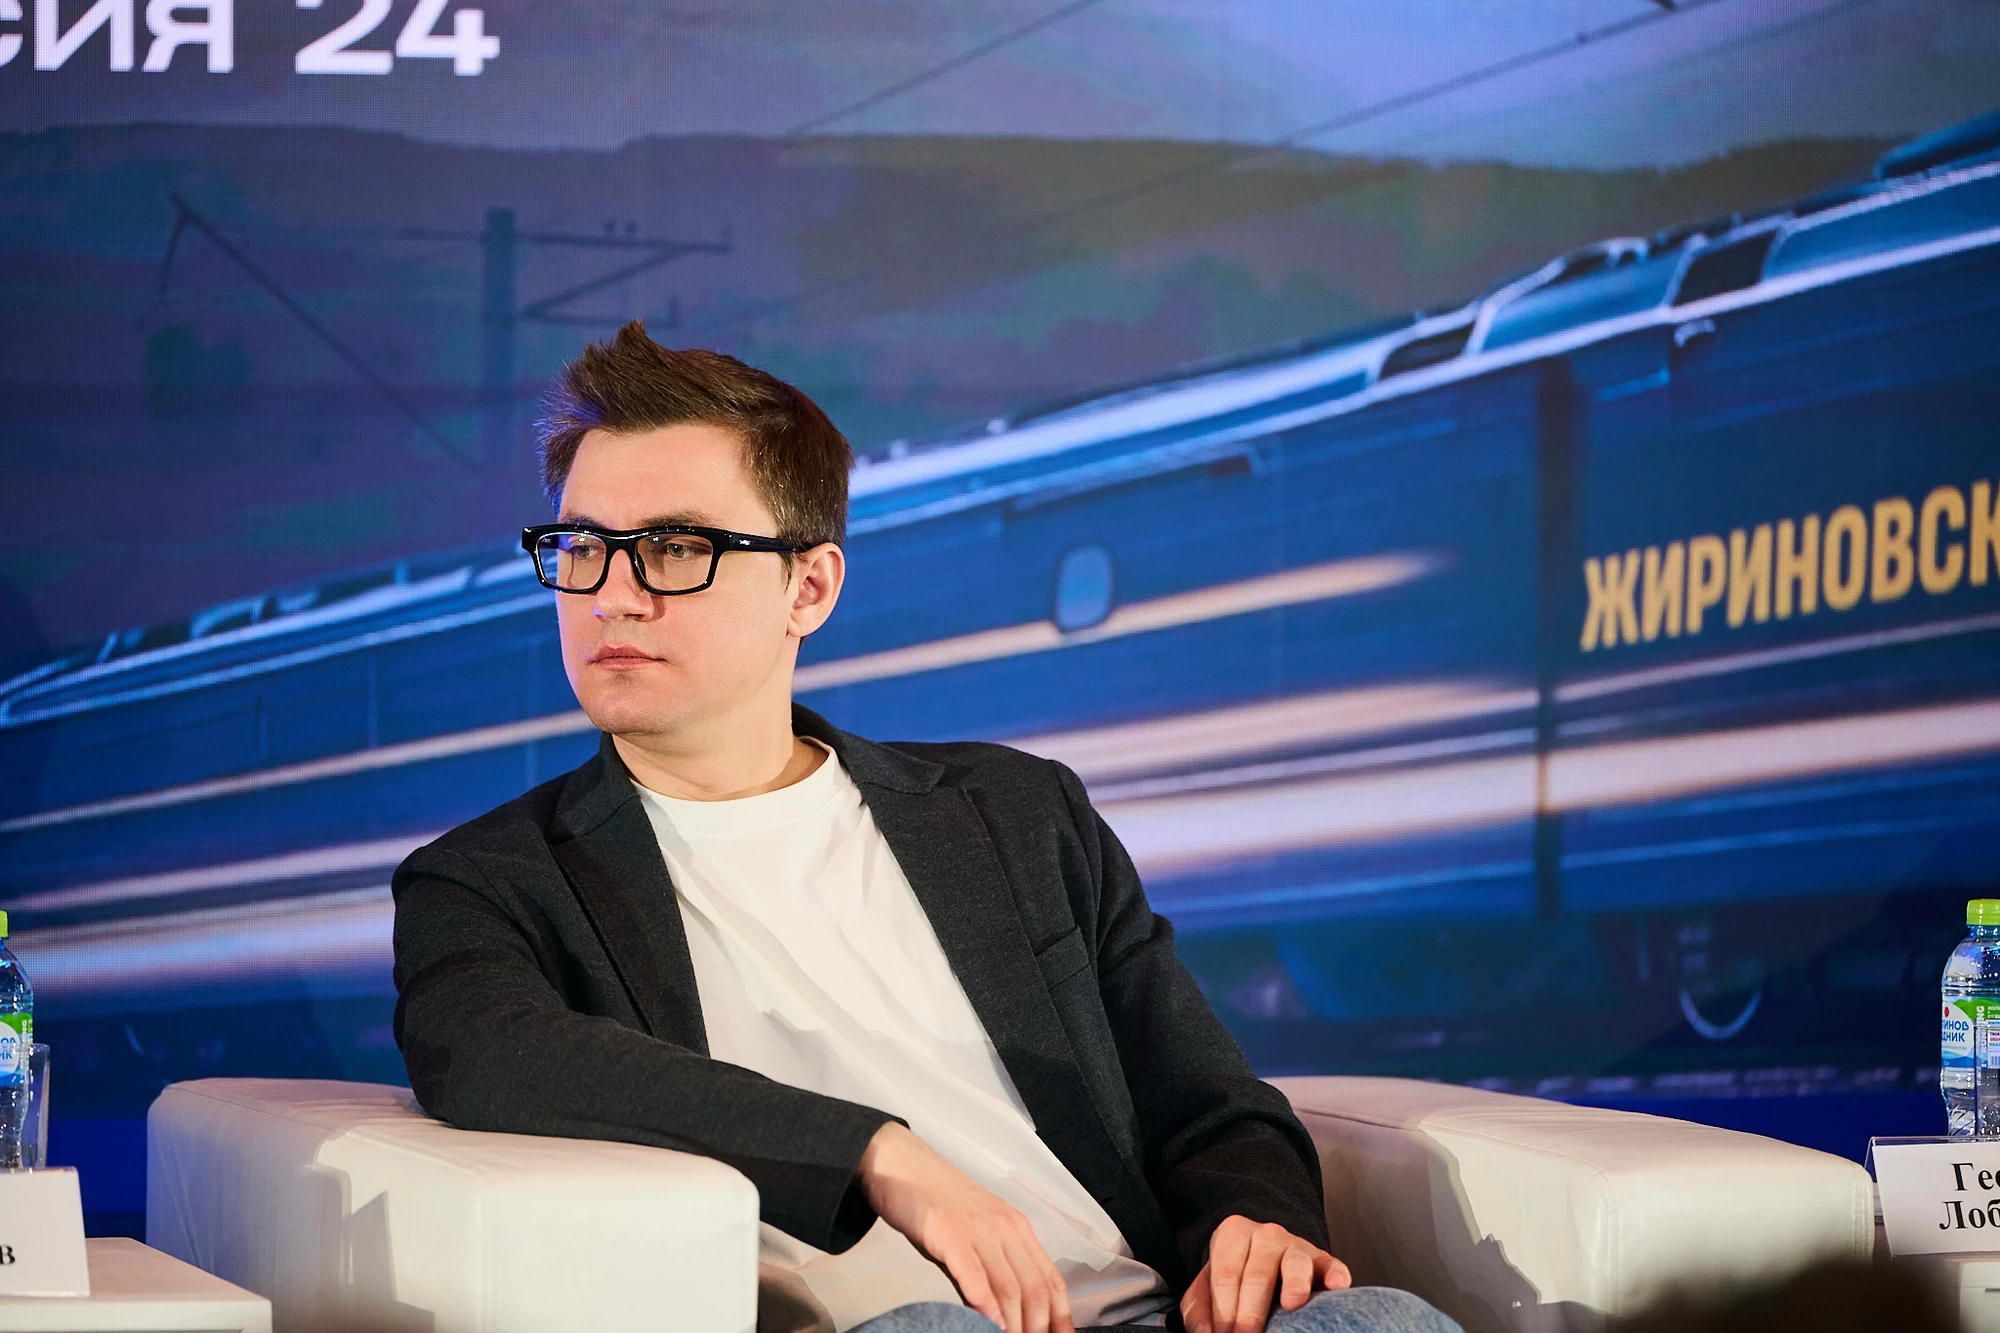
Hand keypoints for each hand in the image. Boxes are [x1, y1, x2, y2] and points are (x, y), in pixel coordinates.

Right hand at [856, 1122, 1074, 1332]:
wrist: (900, 1162)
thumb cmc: (936, 1201)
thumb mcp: (975, 1231)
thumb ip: (993, 1264)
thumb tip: (1006, 1310)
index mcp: (1017, 1228)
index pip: (1051, 1279)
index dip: (1060, 1316)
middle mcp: (1005, 1227)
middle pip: (1035, 1289)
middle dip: (1037, 1328)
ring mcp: (978, 1229)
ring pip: (1009, 1286)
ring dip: (1014, 1325)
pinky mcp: (949, 1232)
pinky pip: (973, 1273)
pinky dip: (985, 1304)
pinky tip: (989, 1325)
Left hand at [1180, 1215, 1349, 1332]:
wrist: (1263, 1254)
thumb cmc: (1234, 1275)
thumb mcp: (1207, 1285)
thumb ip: (1200, 1309)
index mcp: (1233, 1233)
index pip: (1226, 1274)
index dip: (1224, 1310)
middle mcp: (1266, 1234)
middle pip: (1257, 1275)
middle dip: (1251, 1314)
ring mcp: (1297, 1246)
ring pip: (1295, 1264)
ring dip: (1295, 1285)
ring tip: (1292, 1305)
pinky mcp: (1323, 1260)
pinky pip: (1332, 1265)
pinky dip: (1336, 1275)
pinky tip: (1336, 1286)